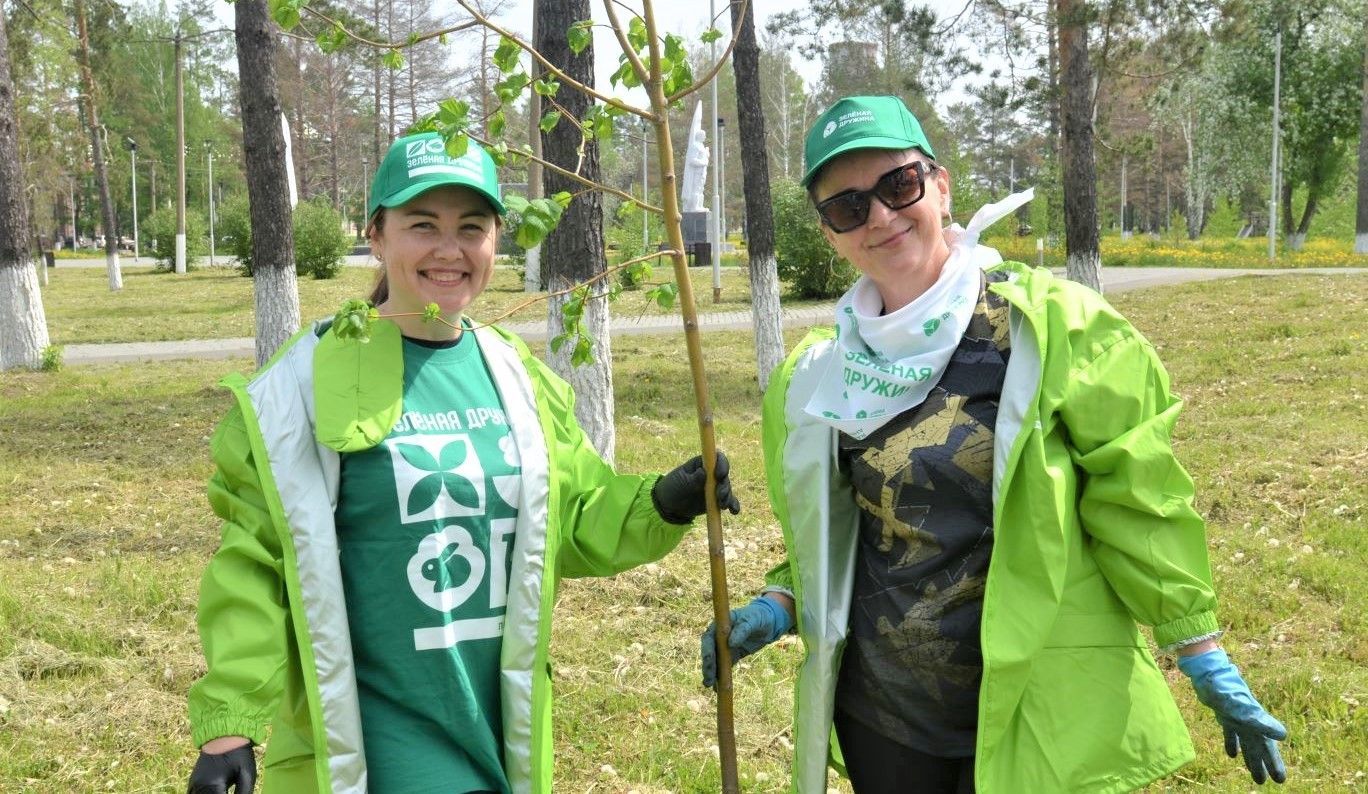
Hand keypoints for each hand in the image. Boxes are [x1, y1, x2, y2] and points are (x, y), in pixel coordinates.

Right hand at [187, 741, 255, 793]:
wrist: (224, 733)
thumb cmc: (238, 752)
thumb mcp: (247, 773)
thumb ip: (244, 792)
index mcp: (212, 786)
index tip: (231, 793)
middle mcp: (199, 787)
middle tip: (227, 791)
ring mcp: (193, 784)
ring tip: (223, 791)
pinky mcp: (192, 781)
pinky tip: (216, 791)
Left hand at [652, 451, 740, 524]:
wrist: (669, 507)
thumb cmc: (672, 489)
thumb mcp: (680, 482)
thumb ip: (692, 478)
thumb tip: (703, 472)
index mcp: (701, 464)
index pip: (716, 458)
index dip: (721, 464)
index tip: (718, 475)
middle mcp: (710, 474)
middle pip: (725, 475)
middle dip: (725, 485)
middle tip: (719, 495)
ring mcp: (714, 487)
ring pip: (727, 488)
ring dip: (728, 496)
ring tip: (722, 505)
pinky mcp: (716, 500)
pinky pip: (729, 501)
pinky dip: (733, 505)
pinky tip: (734, 511)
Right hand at [701, 596, 792, 686]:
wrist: (769, 621)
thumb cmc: (759, 616)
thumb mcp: (753, 620)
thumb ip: (743, 629)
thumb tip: (731, 643)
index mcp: (720, 625)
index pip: (709, 637)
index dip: (707, 649)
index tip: (708, 660)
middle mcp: (719, 636)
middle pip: (709, 651)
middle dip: (708, 665)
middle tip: (708, 679)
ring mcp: (725, 647)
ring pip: (715, 661)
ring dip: (712, 674)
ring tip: (710, 686)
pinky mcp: (732, 655)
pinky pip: (724, 667)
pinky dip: (721, 677)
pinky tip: (718, 688)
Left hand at [1178, 648, 1287, 784]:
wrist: (1210, 675)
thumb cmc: (1228, 692)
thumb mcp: (1246, 709)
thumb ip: (1263, 722)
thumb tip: (1283, 736)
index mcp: (1257, 724)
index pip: (1268, 748)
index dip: (1274, 763)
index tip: (1280, 780)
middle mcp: (1250, 723)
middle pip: (1258, 748)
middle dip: (1263, 765)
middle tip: (1266, 782)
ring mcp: (1238, 719)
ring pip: (1247, 743)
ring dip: (1250, 759)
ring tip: (1255, 775)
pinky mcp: (1225, 715)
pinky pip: (1231, 733)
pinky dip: (1232, 744)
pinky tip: (1231, 755)